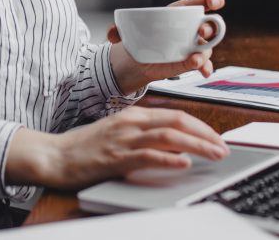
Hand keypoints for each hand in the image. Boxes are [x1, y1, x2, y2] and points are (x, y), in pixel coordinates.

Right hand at [5, 107, 228, 189]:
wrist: (54, 156)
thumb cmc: (85, 148)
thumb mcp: (118, 134)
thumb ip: (144, 137)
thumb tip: (175, 146)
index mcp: (133, 115)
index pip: (176, 115)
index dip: (201, 126)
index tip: (217, 138)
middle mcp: (131, 122)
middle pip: (178, 122)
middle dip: (206, 134)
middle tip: (224, 147)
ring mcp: (124, 138)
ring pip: (169, 136)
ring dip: (197, 145)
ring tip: (215, 154)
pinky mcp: (116, 157)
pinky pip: (148, 156)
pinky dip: (169, 159)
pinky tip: (184, 164)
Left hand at [107, 0, 225, 92]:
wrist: (137, 59)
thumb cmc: (139, 37)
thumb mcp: (127, 30)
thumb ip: (117, 29)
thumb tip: (111, 33)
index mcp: (180, 13)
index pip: (200, 3)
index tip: (216, 1)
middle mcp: (191, 29)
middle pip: (209, 25)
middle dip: (210, 27)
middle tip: (200, 31)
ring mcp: (193, 46)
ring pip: (207, 47)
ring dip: (205, 52)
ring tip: (196, 58)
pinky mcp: (189, 62)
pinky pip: (203, 64)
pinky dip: (204, 67)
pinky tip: (203, 71)